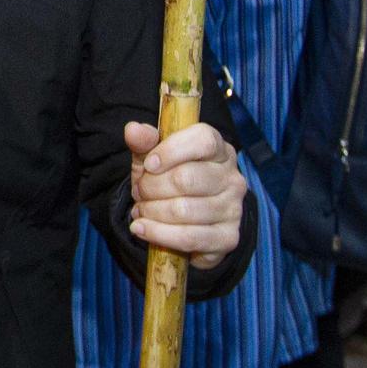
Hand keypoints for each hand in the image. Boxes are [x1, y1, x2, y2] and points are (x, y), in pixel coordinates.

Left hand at [125, 121, 246, 269]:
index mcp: (219, 149)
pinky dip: (158, 234)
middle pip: (186, 179)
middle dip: (151, 187)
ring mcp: (234, 209)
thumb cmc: (168, 178)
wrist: (184, 218)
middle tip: (139, 192)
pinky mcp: (228, 237)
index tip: (149, 164)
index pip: (203, 140)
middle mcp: (232, 178)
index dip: (171, 151)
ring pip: (184, 210)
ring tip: (140, 210)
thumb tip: (133, 130)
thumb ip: (144, 142)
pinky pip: (189, 238)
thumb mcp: (153, 156)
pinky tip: (142, 228)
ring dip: (152, 211)